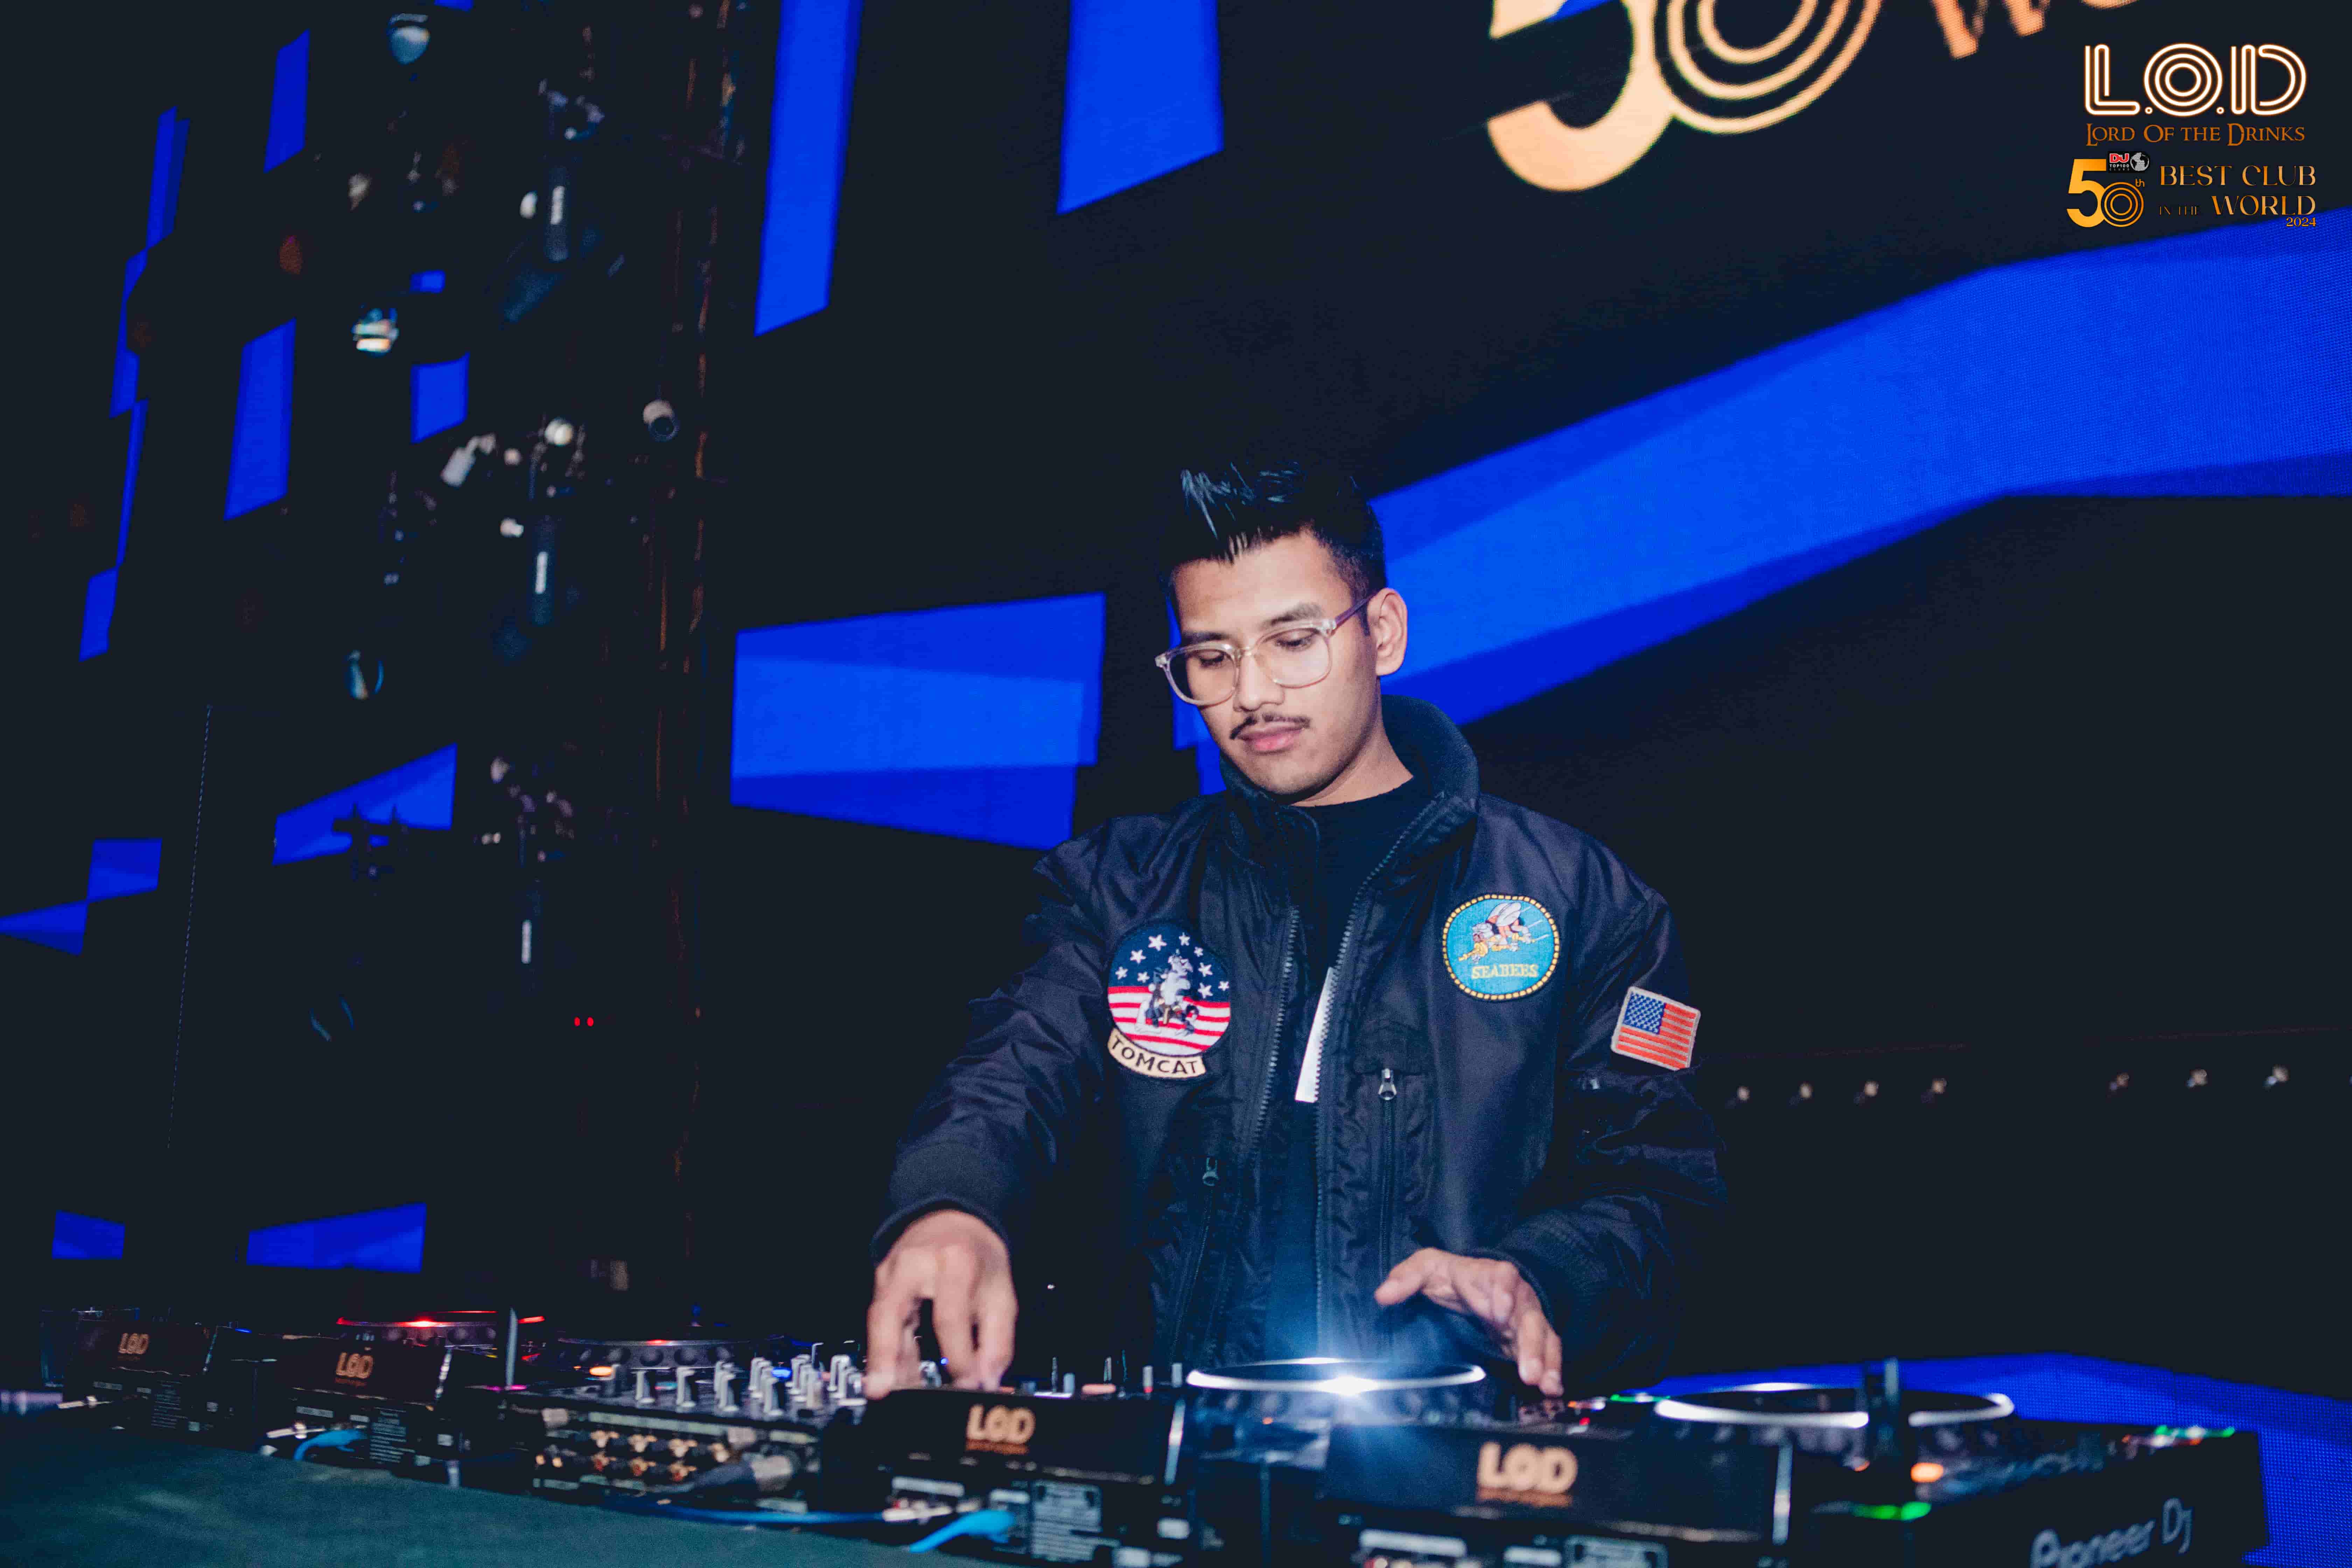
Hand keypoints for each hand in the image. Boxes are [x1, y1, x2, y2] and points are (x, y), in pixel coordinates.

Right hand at [864, 1209, 1016, 1396]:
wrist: (953, 1220)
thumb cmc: (978, 1259)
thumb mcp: (1001, 1294)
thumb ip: (997, 1341)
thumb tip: (987, 1382)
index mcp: (954, 1261)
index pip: (949, 1316)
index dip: (959, 1355)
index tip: (967, 1384)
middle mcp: (915, 1264)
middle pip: (891, 1311)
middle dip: (885, 1353)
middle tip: (881, 1391)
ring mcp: (892, 1271)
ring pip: (879, 1320)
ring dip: (884, 1360)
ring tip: (888, 1395)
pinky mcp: (881, 1283)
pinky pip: (882, 1322)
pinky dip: (888, 1351)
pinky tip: (895, 1378)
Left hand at [1373, 1249, 1562, 1395]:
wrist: (1471, 1280)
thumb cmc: (1448, 1274)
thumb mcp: (1426, 1268)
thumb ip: (1405, 1278)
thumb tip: (1382, 1295)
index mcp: (1489, 1274)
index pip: (1502, 1276)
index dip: (1504, 1292)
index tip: (1499, 1312)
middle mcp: (1515, 1295)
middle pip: (1528, 1315)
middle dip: (1531, 1343)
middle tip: (1529, 1372)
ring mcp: (1525, 1317)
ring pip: (1542, 1335)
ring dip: (1545, 1361)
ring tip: (1546, 1385)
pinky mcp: (1528, 1337)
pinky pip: (1546, 1350)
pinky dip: (1552, 1368)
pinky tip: (1553, 1390)